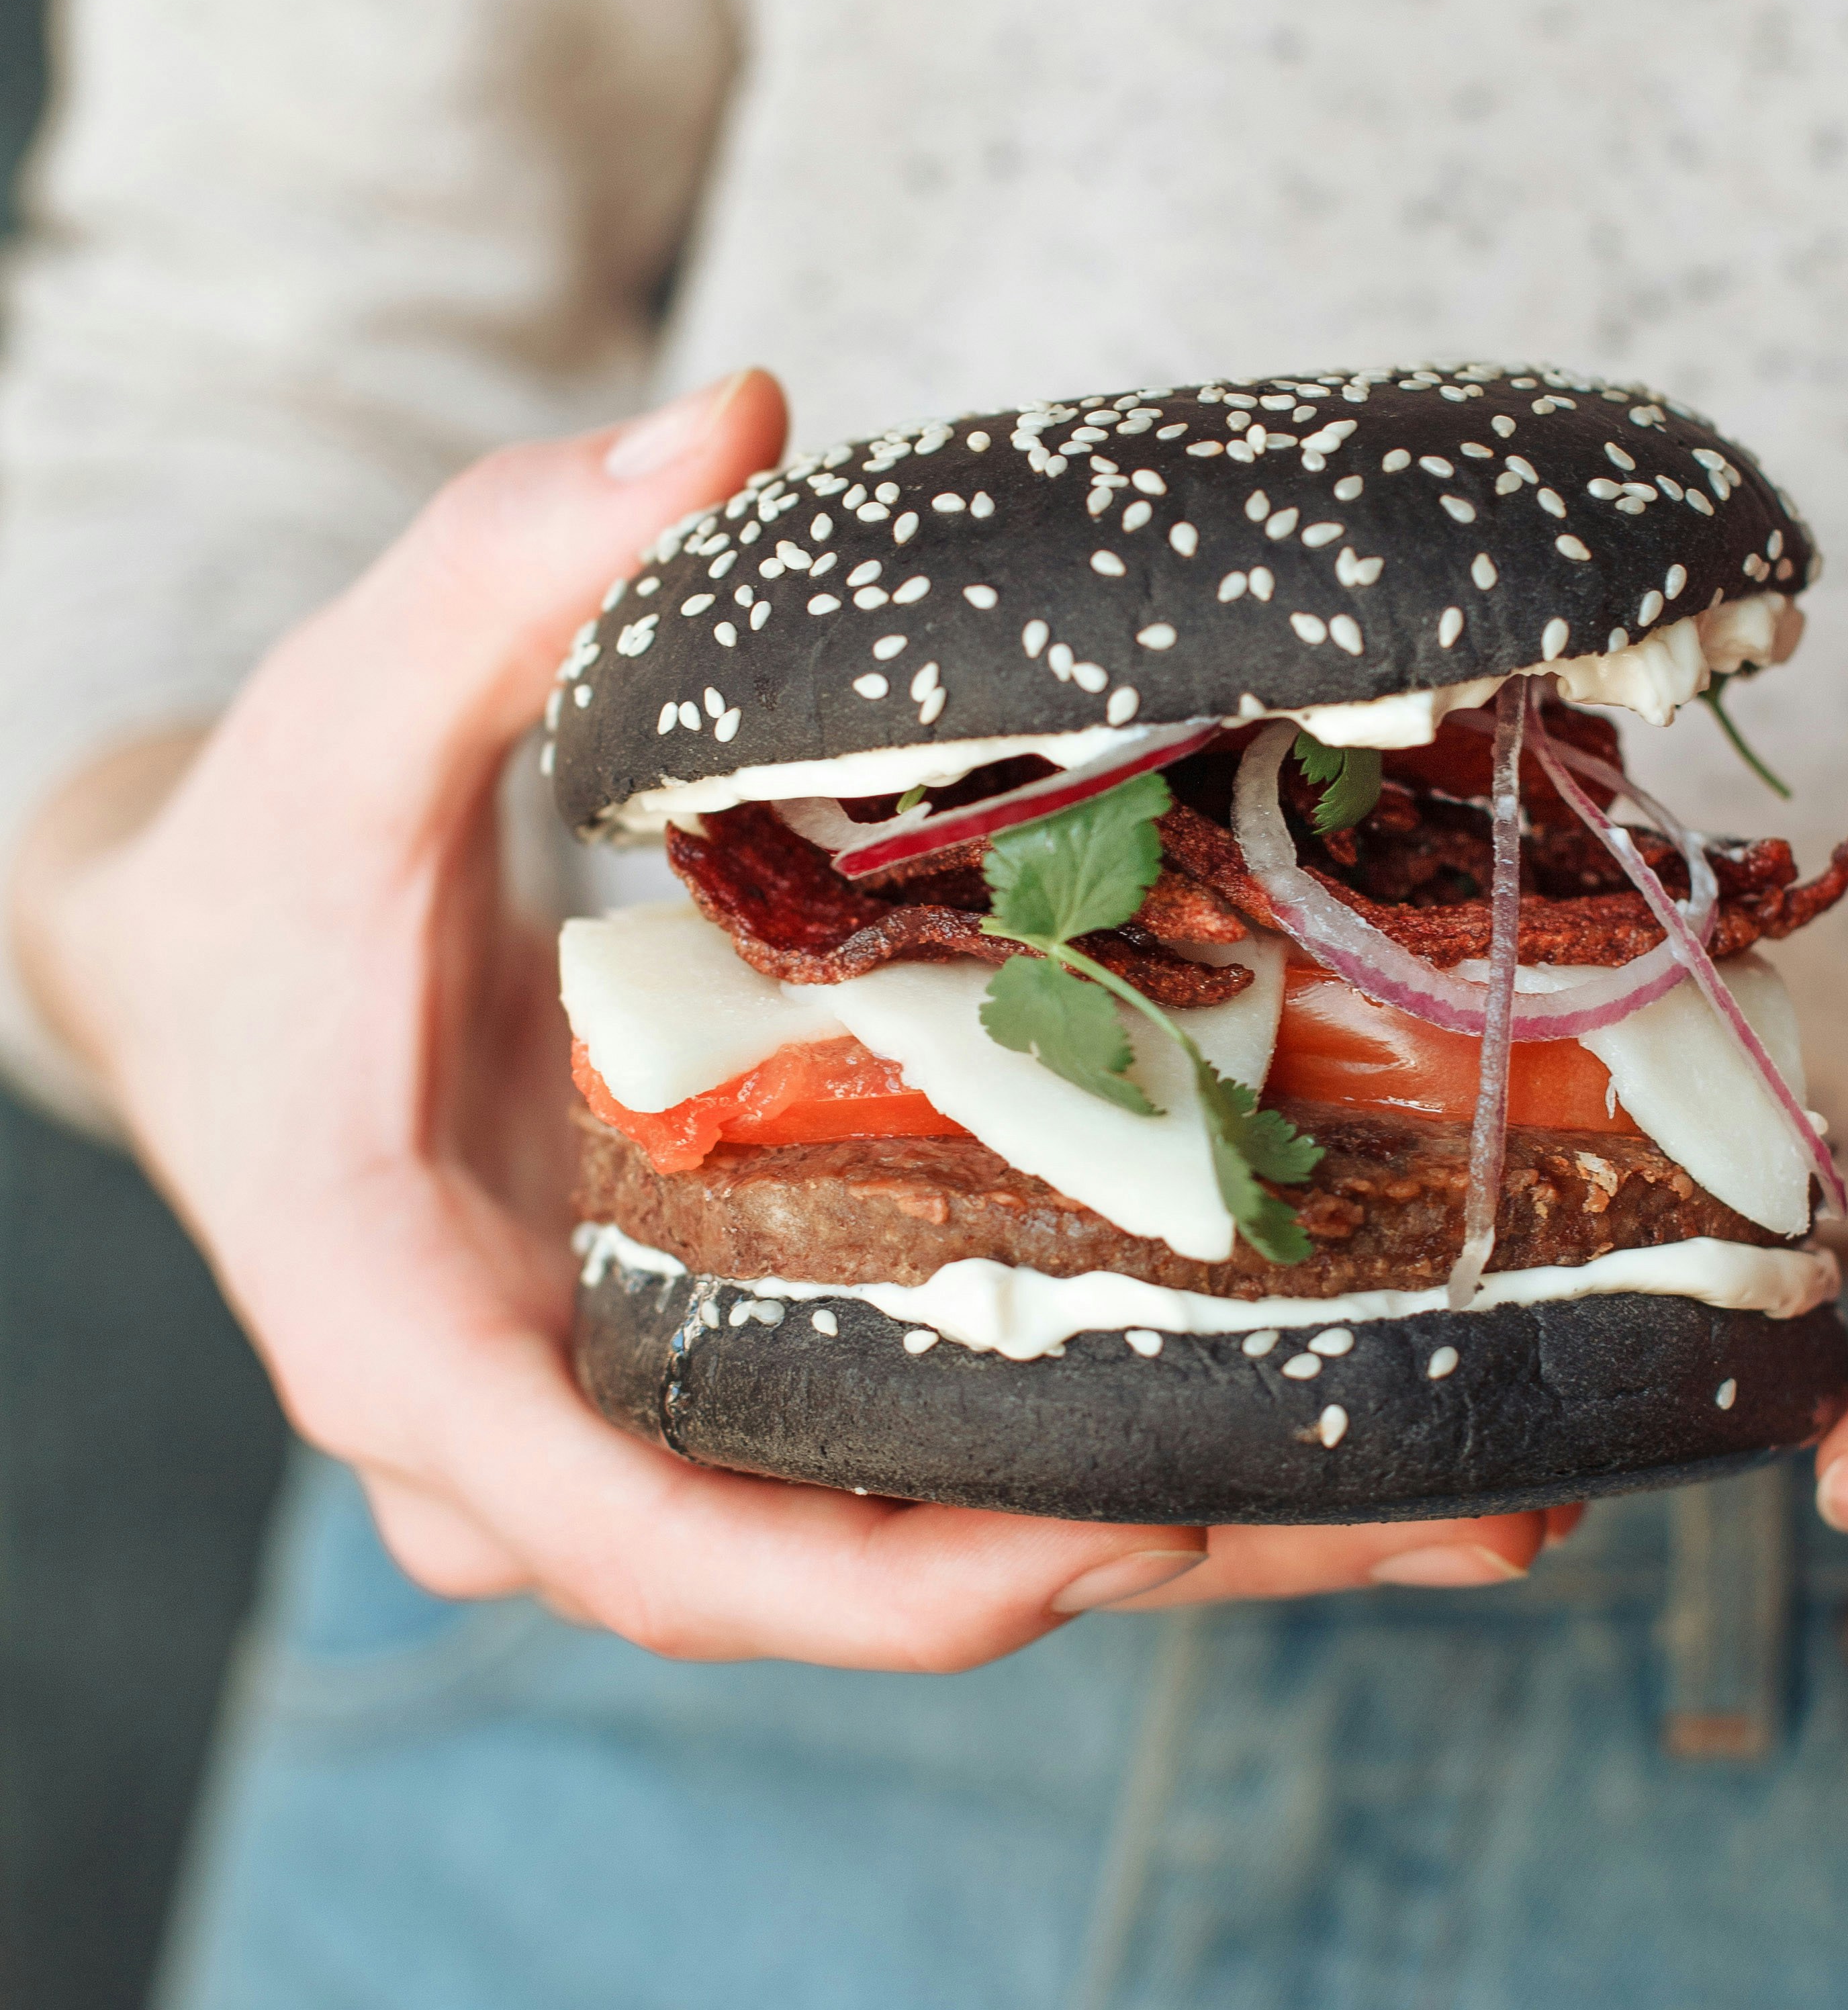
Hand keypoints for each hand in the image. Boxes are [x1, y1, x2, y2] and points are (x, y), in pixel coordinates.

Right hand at [14, 379, 1562, 1668]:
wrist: (201, 969)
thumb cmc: (257, 877)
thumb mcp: (340, 715)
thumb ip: (500, 569)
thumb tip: (726, 424)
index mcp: (422, 1354)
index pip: (660, 1545)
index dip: (894, 1579)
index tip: (1112, 1531)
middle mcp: (548, 1452)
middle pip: (868, 1585)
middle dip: (1160, 1562)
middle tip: (1450, 1503)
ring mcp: (651, 1443)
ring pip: (934, 1557)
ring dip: (1203, 1538)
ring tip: (1484, 1491)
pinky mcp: (737, 1389)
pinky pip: (936, 1468)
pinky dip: (1133, 1457)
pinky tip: (1344, 1414)